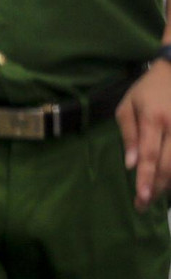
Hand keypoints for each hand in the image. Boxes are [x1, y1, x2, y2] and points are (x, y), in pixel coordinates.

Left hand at [117, 61, 170, 210]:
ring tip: (155, 197)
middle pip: (170, 166)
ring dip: (169, 184)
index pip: (149, 155)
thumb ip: (129, 135)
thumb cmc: (147, 90)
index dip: (146, 178)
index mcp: (153, 119)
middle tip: (144, 204)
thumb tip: (130, 164)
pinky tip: (168, 183)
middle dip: (157, 188)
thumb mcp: (128, 106)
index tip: (141, 197)